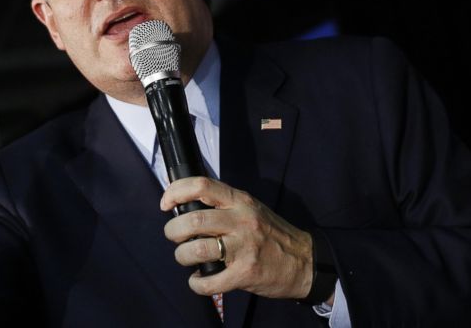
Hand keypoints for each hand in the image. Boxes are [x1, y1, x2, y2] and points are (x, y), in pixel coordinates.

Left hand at [160, 177, 312, 299]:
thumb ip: (222, 205)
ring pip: (196, 250)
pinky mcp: (245, 273)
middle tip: (174, 236)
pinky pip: (210, 281)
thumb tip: (184, 207)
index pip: (201, 185)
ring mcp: (244, 247)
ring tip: (186, 258)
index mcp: (240, 201)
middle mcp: (241, 220)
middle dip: (173, 230)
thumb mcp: (250, 209)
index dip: (175, 192)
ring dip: (182, 256)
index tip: (165, 204)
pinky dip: (197, 284)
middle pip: (193, 220)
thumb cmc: (271, 235)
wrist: (305, 262)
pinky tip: (198, 280)